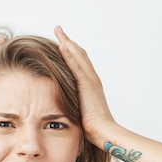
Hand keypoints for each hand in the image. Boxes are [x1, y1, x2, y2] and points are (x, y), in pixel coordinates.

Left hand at [54, 26, 115, 144]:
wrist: (103, 132)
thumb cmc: (92, 128)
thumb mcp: (79, 112)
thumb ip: (73, 105)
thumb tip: (62, 106)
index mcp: (90, 85)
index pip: (79, 63)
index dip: (70, 51)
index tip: (61, 41)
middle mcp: (92, 79)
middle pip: (79, 54)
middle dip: (68, 41)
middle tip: (58, 29)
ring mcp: (91, 81)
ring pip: (79, 55)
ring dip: (67, 41)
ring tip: (58, 30)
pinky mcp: (87, 85)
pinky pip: (77, 66)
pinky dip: (70, 54)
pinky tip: (62, 45)